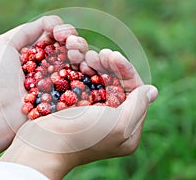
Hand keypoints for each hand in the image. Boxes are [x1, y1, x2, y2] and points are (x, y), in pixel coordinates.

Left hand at [0, 16, 87, 159]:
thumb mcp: (4, 45)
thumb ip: (26, 30)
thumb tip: (52, 23)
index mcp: (39, 53)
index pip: (59, 37)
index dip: (63, 31)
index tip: (57, 34)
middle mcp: (52, 66)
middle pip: (73, 48)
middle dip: (75, 41)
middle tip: (69, 44)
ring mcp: (61, 82)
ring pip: (81, 62)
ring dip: (81, 53)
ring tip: (74, 56)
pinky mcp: (67, 98)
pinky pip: (84, 82)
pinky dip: (88, 71)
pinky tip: (83, 67)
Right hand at [0, 50, 157, 178]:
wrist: (43, 143)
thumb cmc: (83, 135)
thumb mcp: (119, 124)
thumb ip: (139, 106)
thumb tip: (152, 90)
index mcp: (127, 129)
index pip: (136, 92)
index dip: (126, 71)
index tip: (112, 56)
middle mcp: (113, 121)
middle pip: (119, 85)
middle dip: (111, 67)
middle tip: (100, 54)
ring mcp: (94, 114)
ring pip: (102, 83)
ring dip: (97, 67)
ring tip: (87, 56)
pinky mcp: (78, 108)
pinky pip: (86, 85)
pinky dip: (84, 73)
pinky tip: (80, 62)